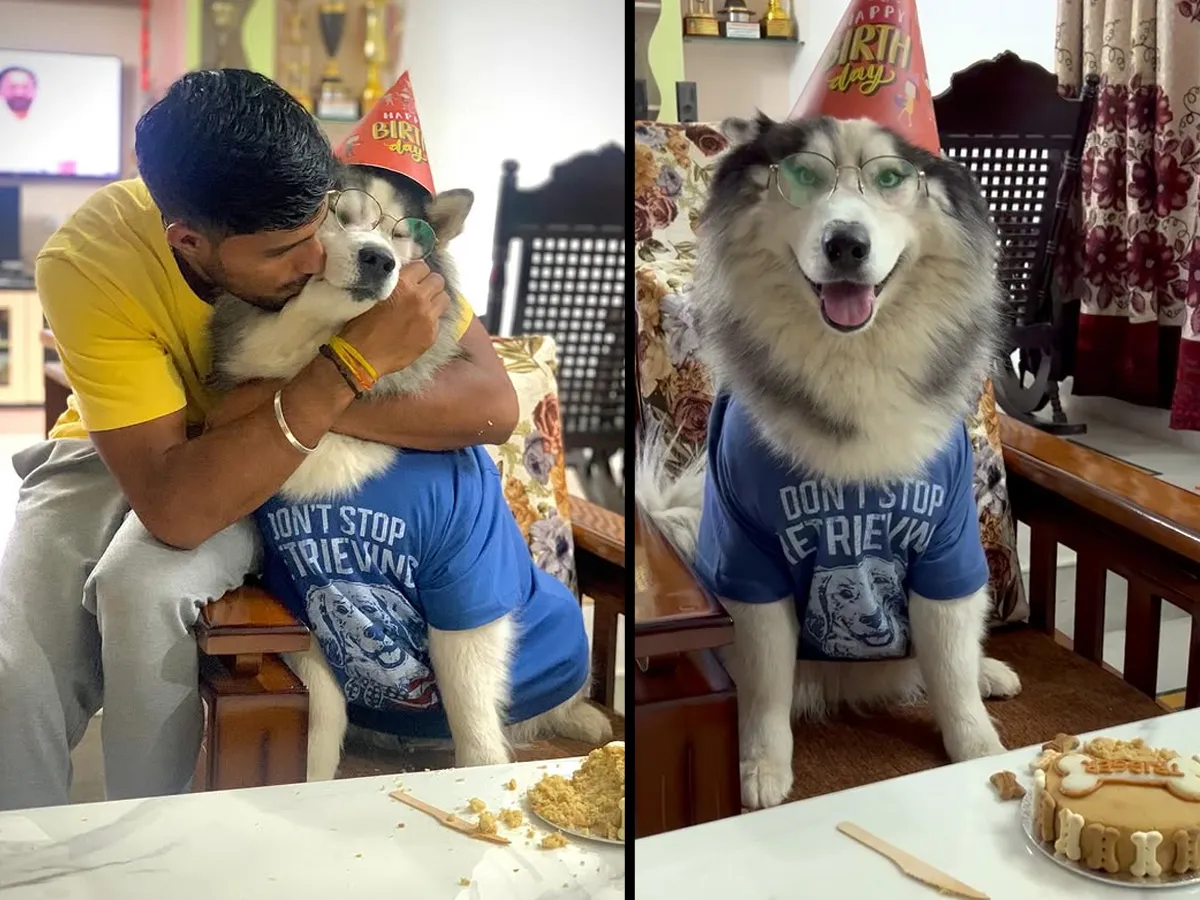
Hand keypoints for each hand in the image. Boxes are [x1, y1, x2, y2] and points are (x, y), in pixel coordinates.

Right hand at [336, 260, 449, 376]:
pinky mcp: (431, 335)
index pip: (423, 266)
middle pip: (437, 280)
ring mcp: (428, 318)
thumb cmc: (360, 324)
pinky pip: (439, 321)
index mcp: (403, 285)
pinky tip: (419, 326)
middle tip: (421, 291)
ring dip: (435, 300)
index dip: (418, 272)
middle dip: (430, 284)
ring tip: (425, 307)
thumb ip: (394, 284)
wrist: (362, 355)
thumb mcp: (374, 294)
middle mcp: (419, 298)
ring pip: (444, 299)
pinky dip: (432, 320)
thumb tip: (405, 278)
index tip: (413, 278)